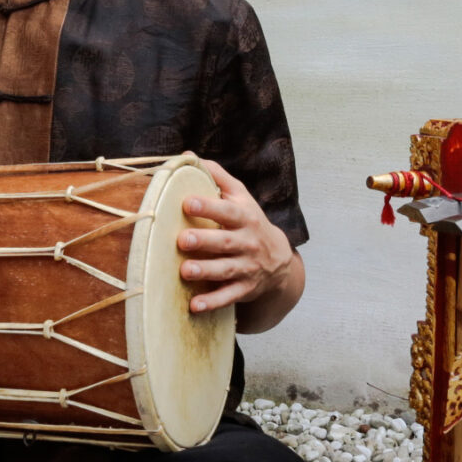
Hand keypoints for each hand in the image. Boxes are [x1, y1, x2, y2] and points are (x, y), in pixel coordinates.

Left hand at [176, 158, 297, 320]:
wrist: (279, 261)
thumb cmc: (247, 222)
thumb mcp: (240, 197)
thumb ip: (216, 177)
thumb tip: (187, 155)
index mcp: (245, 217)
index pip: (227, 211)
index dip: (209, 207)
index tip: (187, 202)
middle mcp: (248, 242)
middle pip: (226, 242)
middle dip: (205, 241)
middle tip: (182, 239)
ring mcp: (248, 267)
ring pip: (227, 270)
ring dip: (206, 272)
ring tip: (185, 271)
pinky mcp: (244, 289)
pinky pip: (229, 297)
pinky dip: (213, 302)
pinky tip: (194, 306)